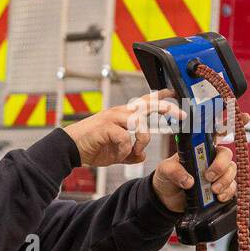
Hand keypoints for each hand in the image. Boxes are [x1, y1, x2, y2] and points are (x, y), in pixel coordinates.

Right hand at [64, 89, 183, 166]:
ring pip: (138, 124)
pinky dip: (124, 149)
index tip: (172, 93)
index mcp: (122, 115)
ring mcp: (112, 118)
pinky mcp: (106, 127)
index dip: (159, 97)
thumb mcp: (115, 152)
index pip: (143, 102)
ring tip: (133, 152)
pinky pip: (125, 138)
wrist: (69, 149)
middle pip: (146, 105)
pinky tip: (118, 154)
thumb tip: (141, 157)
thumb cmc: (91, 147)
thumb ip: (130, 153)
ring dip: (141, 140)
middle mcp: (119, 113)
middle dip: (165, 108)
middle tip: (180, 114)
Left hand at [152, 143, 238, 212]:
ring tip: (213, 190)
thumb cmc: (168, 177)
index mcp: (200, 152)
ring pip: (232, 173)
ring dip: (225, 182)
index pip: (216, 145)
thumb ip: (173, 171)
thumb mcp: (164, 170)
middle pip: (228, 159)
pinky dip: (228, 193)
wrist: (166, 198)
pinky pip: (231, 189)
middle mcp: (212, 162)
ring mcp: (218, 176)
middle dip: (221, 168)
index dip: (219, 153)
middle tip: (208, 178)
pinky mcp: (220, 189)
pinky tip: (219, 198)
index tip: (208, 166)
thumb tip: (189, 181)